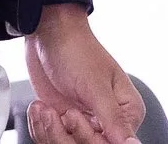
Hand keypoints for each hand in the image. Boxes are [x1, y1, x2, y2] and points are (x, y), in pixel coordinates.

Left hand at [24, 4, 144, 143]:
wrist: (48, 35)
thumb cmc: (77, 51)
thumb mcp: (96, 87)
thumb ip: (113, 120)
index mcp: (127, 111)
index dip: (91, 138)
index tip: (75, 118)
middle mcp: (107, 121)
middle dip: (67, 134)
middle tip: (63, 112)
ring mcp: (83, 122)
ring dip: (49, 131)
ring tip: (46, 109)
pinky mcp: (63, 122)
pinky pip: (50, 141)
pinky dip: (40, 127)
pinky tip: (41, 109)